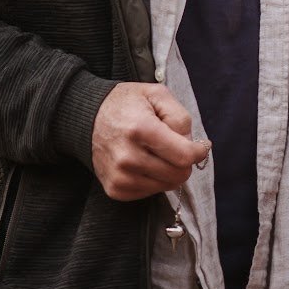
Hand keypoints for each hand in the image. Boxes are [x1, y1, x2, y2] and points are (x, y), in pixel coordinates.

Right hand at [91, 82, 210, 201]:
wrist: (88, 117)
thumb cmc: (127, 104)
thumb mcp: (157, 94)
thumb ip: (180, 117)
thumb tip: (192, 145)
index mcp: (141, 129)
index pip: (183, 156)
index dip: (199, 152)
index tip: (201, 147)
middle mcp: (128, 157)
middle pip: (177, 174)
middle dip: (184, 162)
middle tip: (177, 148)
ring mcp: (120, 176)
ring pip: (166, 186)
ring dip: (169, 172)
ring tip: (158, 153)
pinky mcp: (115, 189)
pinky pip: (149, 193)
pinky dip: (154, 180)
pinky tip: (146, 163)